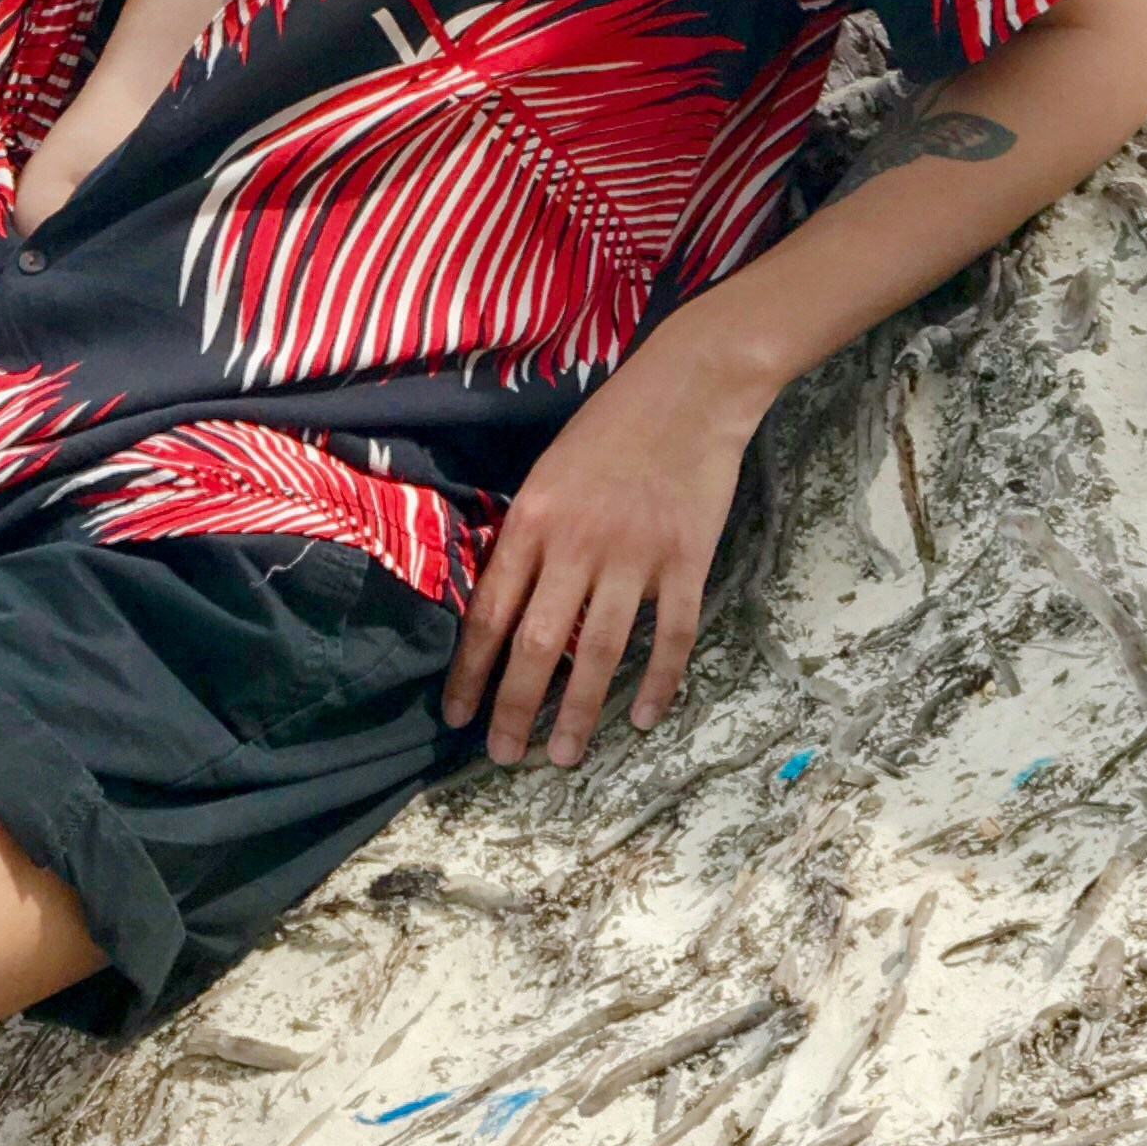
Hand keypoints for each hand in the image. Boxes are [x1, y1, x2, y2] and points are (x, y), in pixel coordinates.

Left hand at [441, 333, 759, 767]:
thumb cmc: (610, 426)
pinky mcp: (686, 562)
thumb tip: (504, 607)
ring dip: (578, 713)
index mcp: (533, 520)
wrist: (688, 389)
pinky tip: (642, 718)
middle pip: (536, 647)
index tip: (458, 717)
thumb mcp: (546, 472)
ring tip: (564, 756)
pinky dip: (658, 684)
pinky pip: (671, 637)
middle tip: (504, 756)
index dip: (471, 674)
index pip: (489, 614)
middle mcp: (577, 546)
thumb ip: (527, 536)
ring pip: (598, 654)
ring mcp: (634, 557)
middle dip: (515, 710)